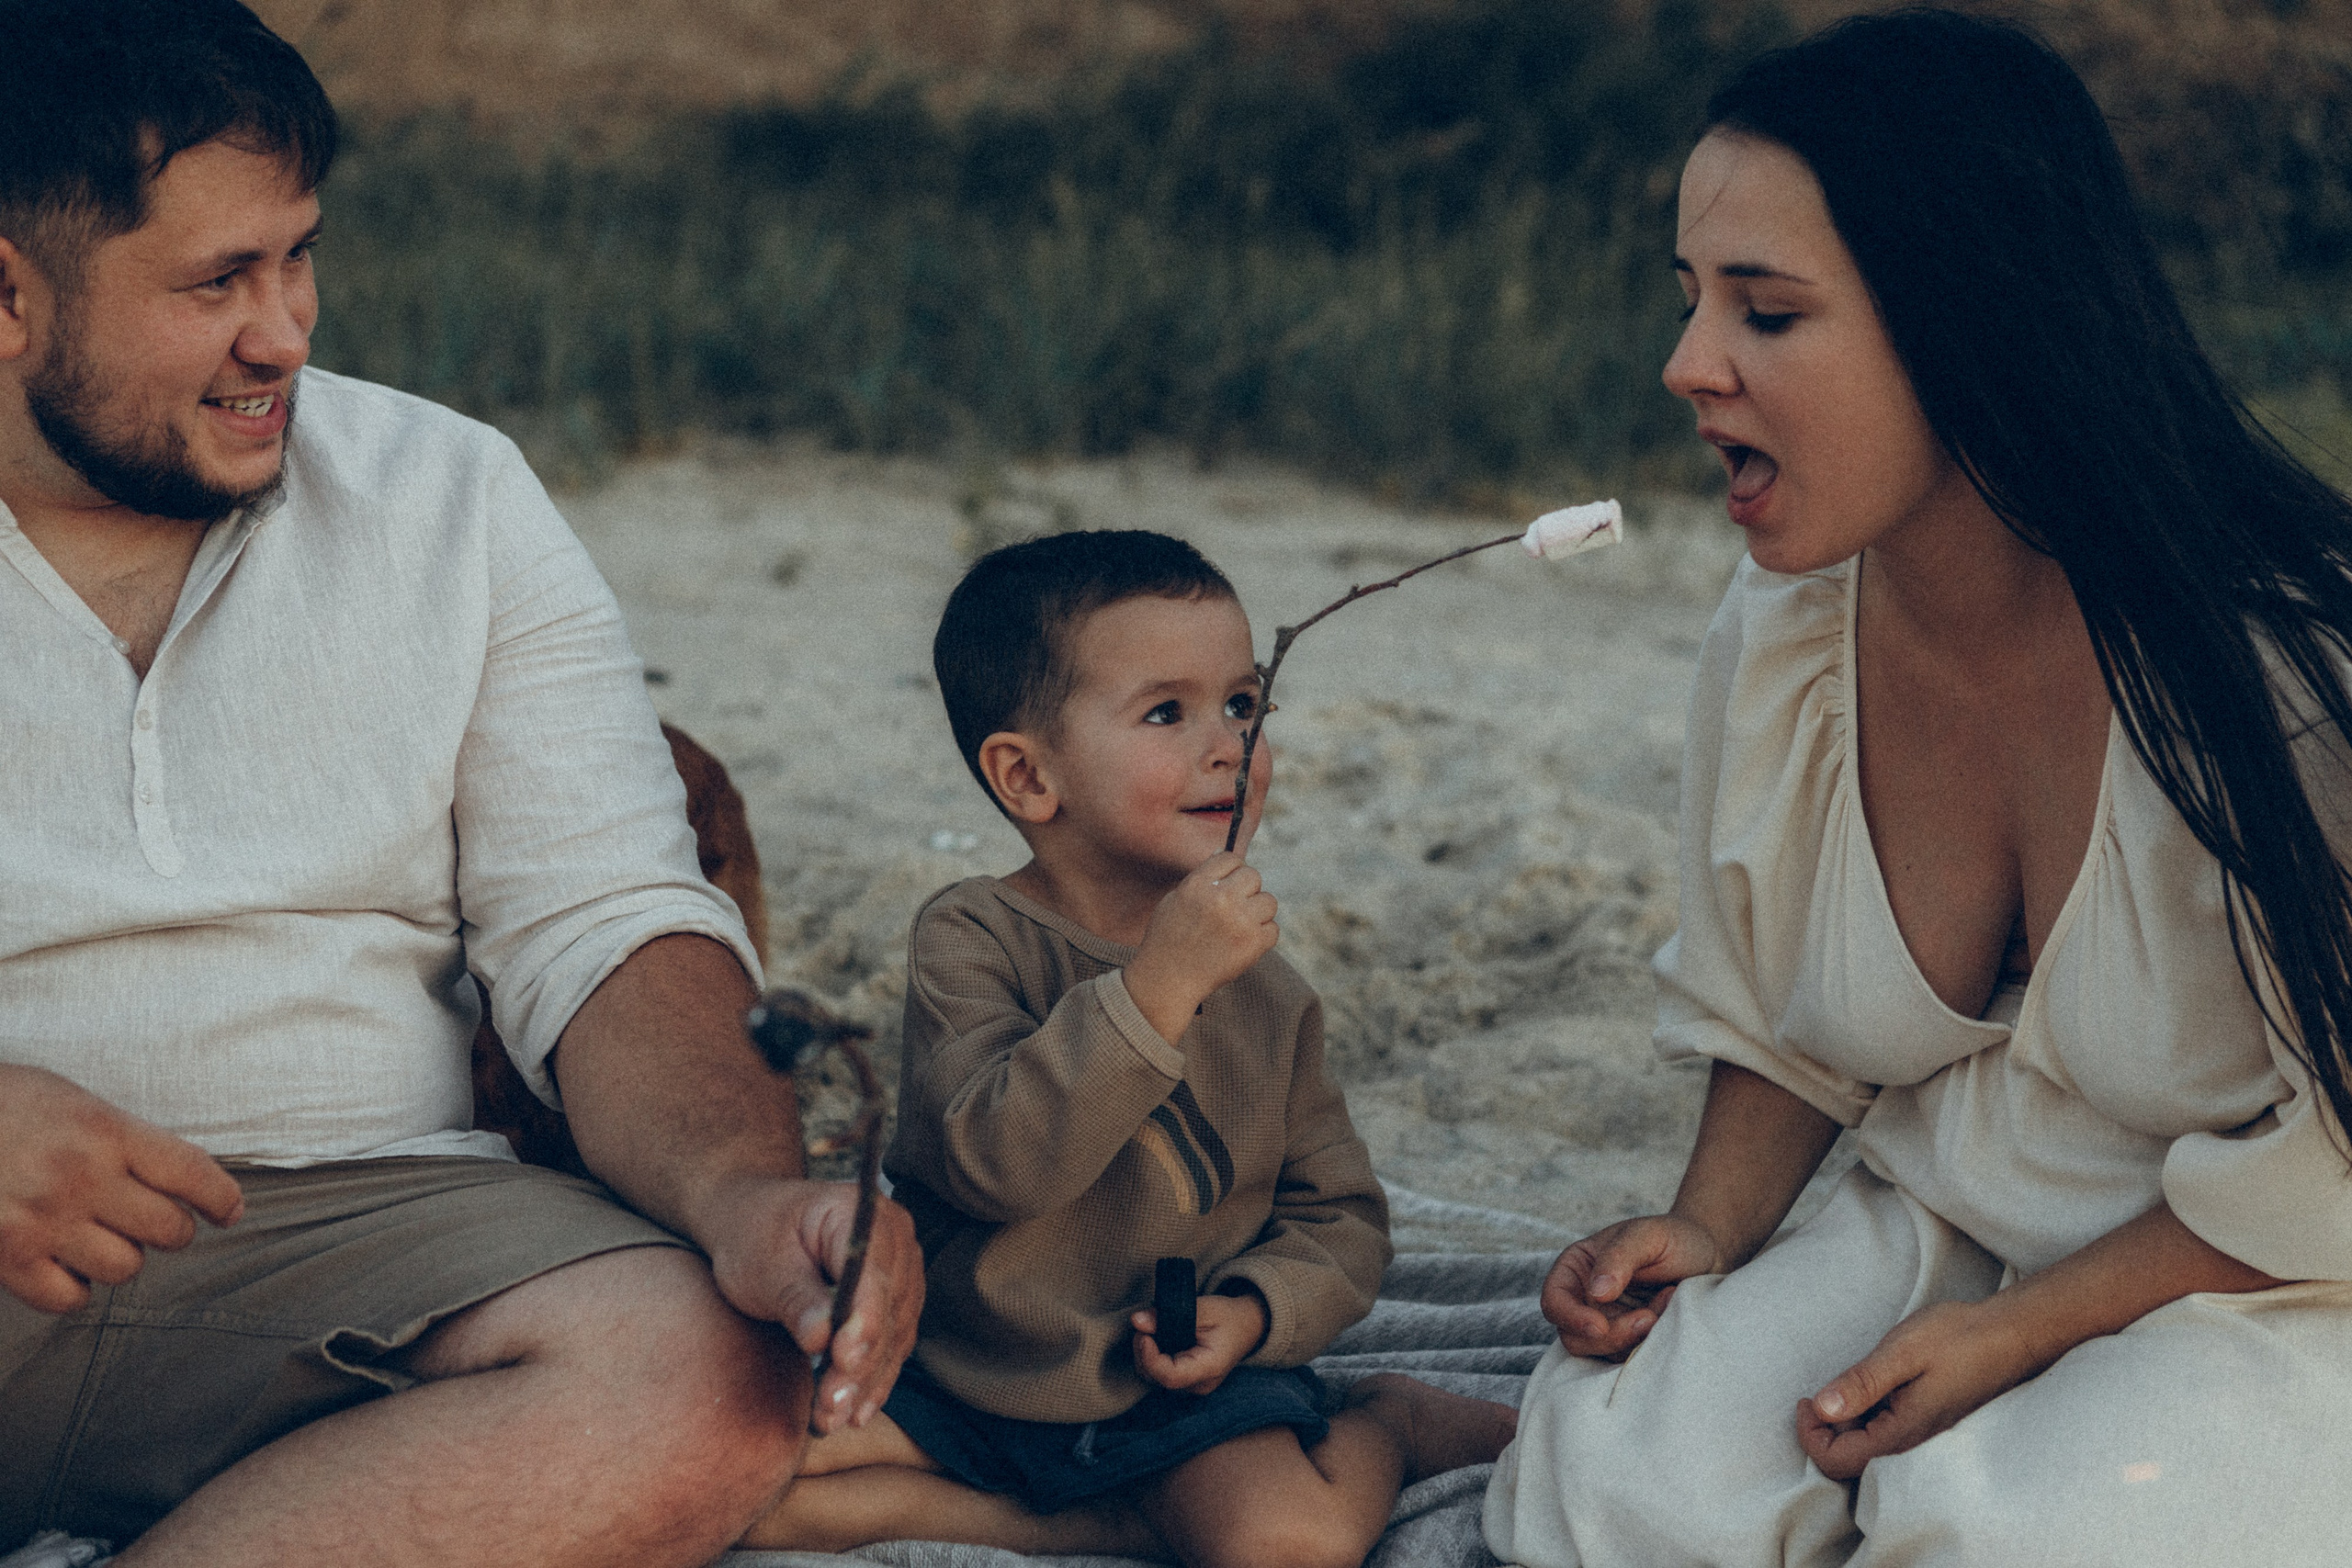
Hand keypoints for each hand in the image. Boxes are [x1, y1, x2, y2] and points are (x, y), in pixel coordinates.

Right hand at [0, 1065, 244, 1313]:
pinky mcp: (6, 1257)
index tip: (229, 1212)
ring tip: (100, 1238)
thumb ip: (123, 1137)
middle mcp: (81, 1178)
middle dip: (171, 1229)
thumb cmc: (5, 1105)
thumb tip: (174, 1178)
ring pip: (125, 1268)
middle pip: (168, 1229)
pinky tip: (66, 1267)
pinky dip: (75, 1290)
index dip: (222, 1199)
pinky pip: (68, 1299)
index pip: (193, 1173)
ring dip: (122, 1258)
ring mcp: (43, 1221)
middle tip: (155, 1222)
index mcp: (105, 1130)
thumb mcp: (73, 1101)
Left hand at [700, 1175, 923, 1434]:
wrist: (755, 1223)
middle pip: (888, 1310)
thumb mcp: (762, 1264)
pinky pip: (894, 1343)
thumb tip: (821, 1338)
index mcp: (859, 1213)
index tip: (843, 1360)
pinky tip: (855, 1412)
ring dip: (867, 1382)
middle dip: (860, 1365)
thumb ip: (795, 1297)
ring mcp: (901, 1269)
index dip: (864, 1321)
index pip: (873, 1274)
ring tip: (832, 1419)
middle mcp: (894, 1238)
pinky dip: (874, 1379)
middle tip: (829, 1408)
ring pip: (895, 1334)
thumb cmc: (753, 1236)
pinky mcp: (896, 1299)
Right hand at [1123, 852, 1278, 1042]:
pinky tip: (1244, 943)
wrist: (1168, 980)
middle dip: (1246, 890)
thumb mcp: (1174, 899)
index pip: (1231, 858)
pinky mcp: (1253, 944)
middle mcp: (1221, 898)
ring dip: (1257, 912)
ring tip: (1239, 927)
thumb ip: (1201, 878)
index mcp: (1198, 884)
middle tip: (1234, 908)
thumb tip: (1222, 855)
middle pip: (1253, 876)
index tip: (1227, 885)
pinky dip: (1262, 937)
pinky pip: (1273, 929)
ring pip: (1269, 901)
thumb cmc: (1168, 939)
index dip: (1231, 871)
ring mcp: (1240, 921)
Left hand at [1131, 1287, 1267, 1393]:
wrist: (1247, 1326)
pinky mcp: (1186, 1382)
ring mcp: (1192, 1386)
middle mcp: (1200, 1385)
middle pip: (1158, 1379)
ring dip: (1145, 1354)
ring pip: (1154, 1378)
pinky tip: (1155, 1338)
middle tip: (1143, 1324)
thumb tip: (1137, 1321)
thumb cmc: (1229, 1317)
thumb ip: (1171, 1314)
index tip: (1143, 1334)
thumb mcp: (1205, 1308)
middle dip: (1143, 1352)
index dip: (1151, 1358)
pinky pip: (1160, 1374)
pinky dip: (1152, 1356)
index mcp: (1210, 1368)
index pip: (1171, 1377)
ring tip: (1149, 1328)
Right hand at [1540, 1213, 1725, 1359]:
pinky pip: (1628, 1358)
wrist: (1708, 1255)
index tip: (1600, 1326)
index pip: (1554, 1301)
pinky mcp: (1629, 1341)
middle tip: (1649, 1318)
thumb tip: (1596, 1293)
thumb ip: (1619, 1258)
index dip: (1570, 1318)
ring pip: (1601, 1353)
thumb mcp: (1646, 1236)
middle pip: (1574, 1336)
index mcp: (1577, 1268)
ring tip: (1665, 1305)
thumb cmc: (1674, 1238)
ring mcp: (1607, 1322)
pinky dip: (1649, 1344)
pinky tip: (1668, 1315)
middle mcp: (1584, 1298)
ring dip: (1635, 1339)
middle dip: (1611, 1336)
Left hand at [1796, 1298, 2044, 1479]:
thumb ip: (1861, 1382)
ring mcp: (1918, 1434)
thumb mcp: (1901, 1352)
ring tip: (1846, 1382)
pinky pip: (1882, 1431)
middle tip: (1818, 1390)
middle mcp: (1909, 1443)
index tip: (1806, 1398)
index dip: (1810, 1434)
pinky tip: (1869, 1383)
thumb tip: (1821, 1408)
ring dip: (1843, 1421)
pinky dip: (1863, 1414)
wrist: (2010, 1333)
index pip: (1837, 1460)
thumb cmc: (1958, 1337)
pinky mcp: (1923, 1420)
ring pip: (1864, 1446)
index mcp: (1901, 1433)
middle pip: (1847, 1459)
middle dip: (1822, 1430)